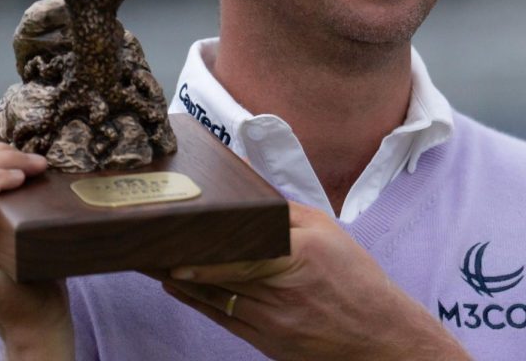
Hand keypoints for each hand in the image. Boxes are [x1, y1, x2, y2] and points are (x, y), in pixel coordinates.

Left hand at [156, 201, 470, 360]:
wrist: (377, 336)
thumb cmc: (355, 278)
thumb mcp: (327, 231)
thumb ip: (285, 210)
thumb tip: (247, 184)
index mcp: (303, 254)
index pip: (245, 249)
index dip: (207, 249)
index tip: (177, 234)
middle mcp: (285, 289)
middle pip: (222, 271)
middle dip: (182, 257)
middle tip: (147, 240)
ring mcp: (273, 320)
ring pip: (215, 295)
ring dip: (180, 279)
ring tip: (151, 258)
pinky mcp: (266, 341)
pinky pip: (223, 317)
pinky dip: (196, 301)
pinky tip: (176, 286)